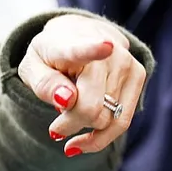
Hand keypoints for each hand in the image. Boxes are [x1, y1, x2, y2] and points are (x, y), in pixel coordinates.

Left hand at [17, 14, 146, 156]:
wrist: (77, 34)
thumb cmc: (50, 57)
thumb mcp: (32, 69)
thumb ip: (45, 84)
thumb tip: (67, 100)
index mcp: (72, 43)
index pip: (84, 48)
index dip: (95, 49)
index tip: (106, 46)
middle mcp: (108, 51)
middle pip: (90, 108)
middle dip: (69, 124)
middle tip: (55, 125)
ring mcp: (127, 62)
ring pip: (107, 120)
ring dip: (84, 129)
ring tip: (68, 124)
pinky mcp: (139, 75)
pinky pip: (122, 121)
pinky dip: (101, 136)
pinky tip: (85, 136)